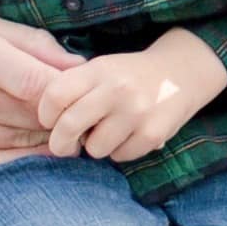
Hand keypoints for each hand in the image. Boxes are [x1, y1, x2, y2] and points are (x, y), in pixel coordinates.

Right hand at [0, 1, 75, 178]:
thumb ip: (30, 44)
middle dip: (64, 116)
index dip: (70, 93)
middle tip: (83, 113)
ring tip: (66, 131)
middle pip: (33, 119)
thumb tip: (79, 65)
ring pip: (19, 145)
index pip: (38, 84)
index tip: (85, 92)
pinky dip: (23, 162)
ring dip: (49, 140)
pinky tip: (39, 153)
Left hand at [37, 36, 226, 163]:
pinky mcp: (153, 133)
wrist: (181, 72)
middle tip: (64, 145)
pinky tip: (129, 135)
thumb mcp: (100, 69)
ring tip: (107, 132)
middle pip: (69, 126)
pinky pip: (121, 156)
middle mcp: (117, 89)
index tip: (50, 121)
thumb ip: (73, 89)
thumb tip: (45, 126)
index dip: (45, 114)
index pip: (55, 95)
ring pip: (95, 148)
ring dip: (96, 147)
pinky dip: (120, 151)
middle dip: (61, 143)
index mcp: (98, 69)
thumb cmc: (128, 76)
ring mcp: (137, 112)